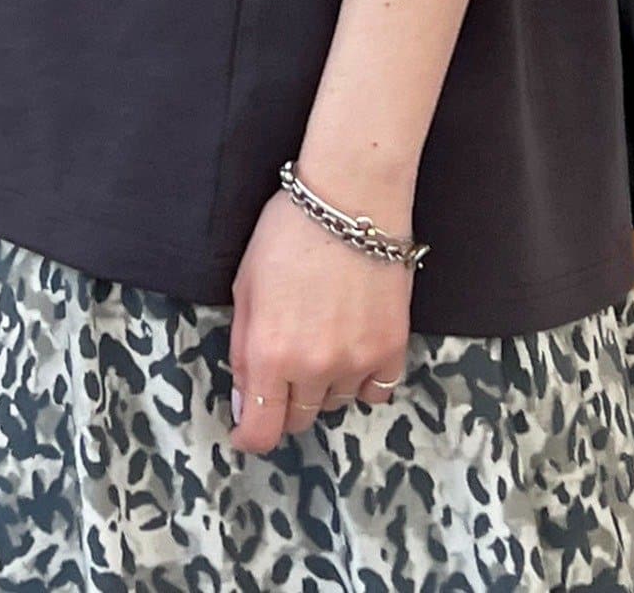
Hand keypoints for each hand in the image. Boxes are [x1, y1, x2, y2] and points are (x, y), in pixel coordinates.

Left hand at [227, 187, 412, 454]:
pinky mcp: (391, 348)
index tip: (247, 428)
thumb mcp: (245, 285)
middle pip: (298, 420)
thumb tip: (245, 402)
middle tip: (285, 362)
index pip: (261, 433)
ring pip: (335, 404)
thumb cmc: (288, 232)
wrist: (351, 197)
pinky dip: (363, 379)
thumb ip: (242, 349)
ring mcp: (356, 361)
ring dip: (323, 386)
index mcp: (268, 353)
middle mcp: (312, 367)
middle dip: (284, 402)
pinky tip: (354, 348)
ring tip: (322, 338)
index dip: (250, 436)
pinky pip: (377, 391)